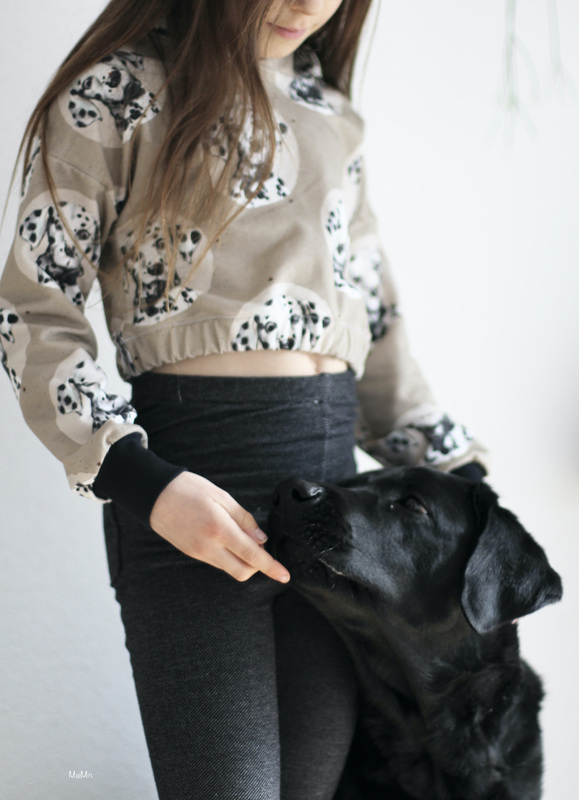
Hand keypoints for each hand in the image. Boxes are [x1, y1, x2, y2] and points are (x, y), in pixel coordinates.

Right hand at [149, 471, 290, 583]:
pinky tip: (227, 539)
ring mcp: (199, 553)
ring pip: (230, 568)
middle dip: (257, 565)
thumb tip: (261, 539)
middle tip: (260, 545)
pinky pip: (217, 562)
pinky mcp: (191, 553)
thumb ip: (244, 519)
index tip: (285, 575)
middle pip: (242, 571)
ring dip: (243, 560)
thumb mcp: (221, 496)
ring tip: (241, 537)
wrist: (154, 495)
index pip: (252, 555)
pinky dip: (229, 557)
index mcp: (219, 529)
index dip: (271, 567)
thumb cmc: (189, 489)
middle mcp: (209, 547)